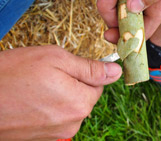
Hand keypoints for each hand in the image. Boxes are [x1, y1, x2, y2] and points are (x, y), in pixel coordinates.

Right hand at [0, 46, 121, 139]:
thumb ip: (90, 68)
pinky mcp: (41, 139)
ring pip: (69, 108)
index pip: (98, 84)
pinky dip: (47, 108)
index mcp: (80, 103)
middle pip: (84, 97)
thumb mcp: (56, 59)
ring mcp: (56, 134)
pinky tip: (29, 100)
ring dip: (58, 96)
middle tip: (46, 76)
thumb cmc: (13, 73)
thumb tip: (116, 71)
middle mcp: (72, 123)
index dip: (82, 73)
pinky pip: (55, 118)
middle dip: (71, 84)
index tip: (64, 68)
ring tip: (34, 87)